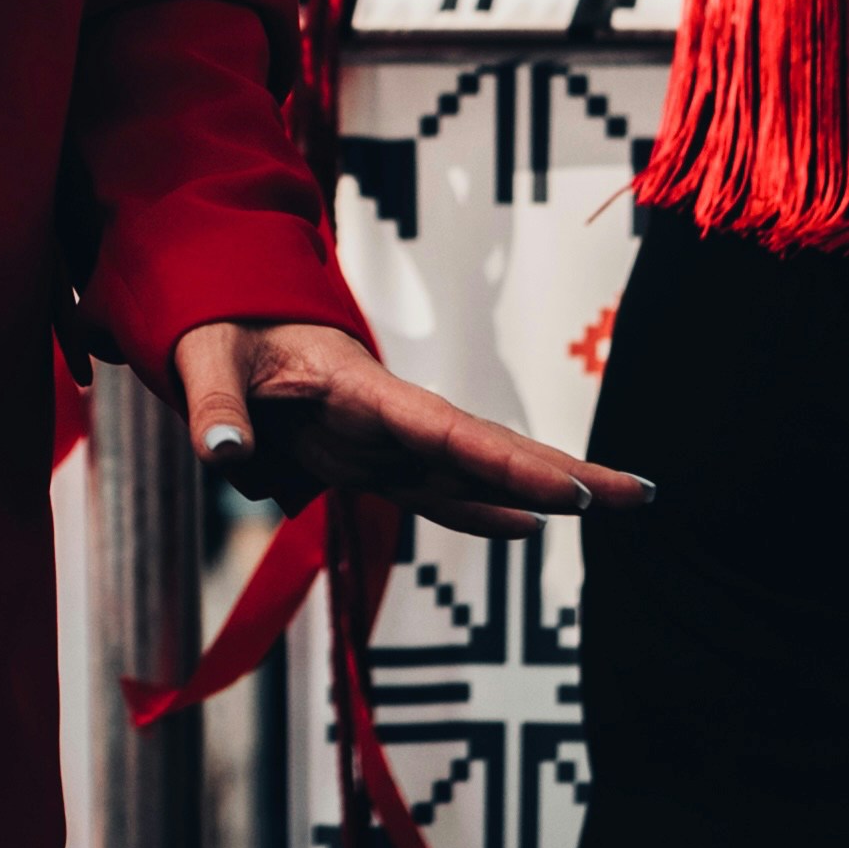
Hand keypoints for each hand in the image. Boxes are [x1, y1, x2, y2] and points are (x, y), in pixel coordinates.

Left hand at [172, 314, 650, 534]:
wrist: (221, 315)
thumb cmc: (216, 327)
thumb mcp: (203, 357)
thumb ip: (215, 405)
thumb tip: (226, 456)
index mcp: (357, 389)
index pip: (444, 432)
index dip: (505, 467)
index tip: (571, 495)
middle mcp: (388, 417)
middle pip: (488, 449)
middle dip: (565, 473)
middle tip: (645, 495)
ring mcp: (385, 441)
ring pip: (477, 472)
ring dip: (543, 490)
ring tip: (621, 506)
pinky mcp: (370, 459)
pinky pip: (437, 489)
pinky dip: (482, 510)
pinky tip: (525, 532)